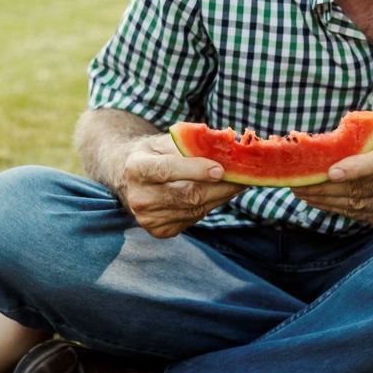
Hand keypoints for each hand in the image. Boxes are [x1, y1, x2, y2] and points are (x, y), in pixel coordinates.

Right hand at [117, 135, 246, 237]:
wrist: (127, 177)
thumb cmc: (154, 154)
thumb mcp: (165, 141)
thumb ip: (190, 142)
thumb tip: (226, 144)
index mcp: (136, 168)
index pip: (166, 170)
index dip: (195, 170)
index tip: (221, 169)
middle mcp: (139, 197)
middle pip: (187, 195)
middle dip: (220, 187)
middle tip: (244, 177)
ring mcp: (148, 218)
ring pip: (195, 210)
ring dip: (221, 197)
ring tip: (237, 183)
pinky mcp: (159, 231)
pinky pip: (194, 219)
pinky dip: (210, 206)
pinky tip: (218, 194)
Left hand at [289, 128, 372, 225]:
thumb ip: (360, 132)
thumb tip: (321, 139)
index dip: (356, 168)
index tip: (330, 171)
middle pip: (361, 188)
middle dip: (325, 186)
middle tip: (298, 182)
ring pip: (356, 204)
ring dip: (324, 200)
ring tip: (301, 191)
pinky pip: (357, 215)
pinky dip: (334, 208)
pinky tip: (317, 200)